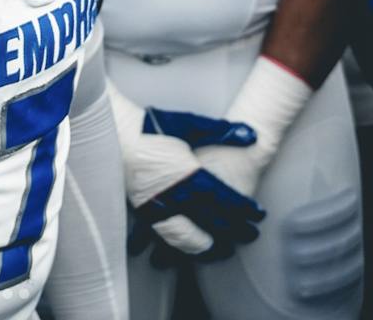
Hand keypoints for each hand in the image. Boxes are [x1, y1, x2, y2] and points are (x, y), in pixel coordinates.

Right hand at [128, 107, 264, 261]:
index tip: (257, 215)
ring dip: (211, 245)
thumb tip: (250, 135)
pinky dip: (185, 246)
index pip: (226, 200)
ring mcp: (160, 208)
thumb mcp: (189, 124)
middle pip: (213, 222)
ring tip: (225, 248)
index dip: (244, 210)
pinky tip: (192, 248)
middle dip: (235, 231)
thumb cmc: (152, 127)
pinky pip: (169, 238)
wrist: (115, 133)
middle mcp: (177, 197)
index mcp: (191, 175)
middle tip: (250, 235)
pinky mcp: (145, 212)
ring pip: (192, 237)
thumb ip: (221, 132)